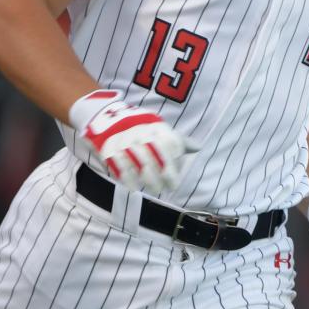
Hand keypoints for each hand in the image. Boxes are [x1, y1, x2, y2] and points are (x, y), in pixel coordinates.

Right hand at [72, 90, 189, 193]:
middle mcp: (142, 131)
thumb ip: (179, 140)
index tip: (175, 180)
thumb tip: (198, 147)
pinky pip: (121, 164)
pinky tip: (135, 188)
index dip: (175, 164)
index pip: (171, 145)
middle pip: (157, 155)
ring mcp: (126, 139)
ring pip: (141, 161)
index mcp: (157, 126)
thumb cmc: (143, 129)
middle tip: (169, 188)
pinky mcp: (111, 148)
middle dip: (165, 174)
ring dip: (150, 178)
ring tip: (156, 190)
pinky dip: (128, 178)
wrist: (110, 118)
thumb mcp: (161, 130)